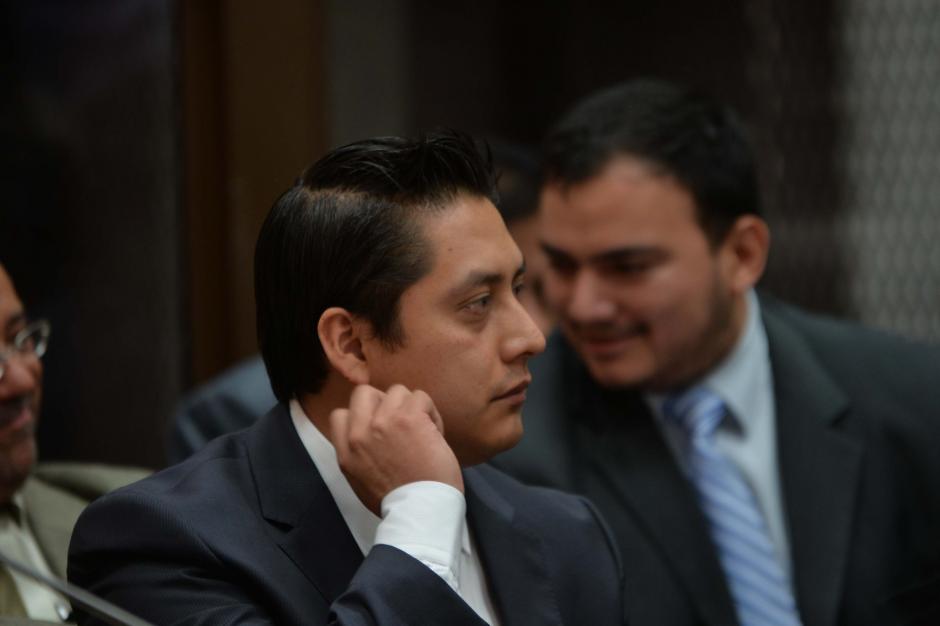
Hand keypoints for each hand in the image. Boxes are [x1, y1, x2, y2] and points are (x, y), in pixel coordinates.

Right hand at [330, 384, 462, 514]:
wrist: (421, 511)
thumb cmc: (398, 503)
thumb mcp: (362, 482)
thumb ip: (359, 456)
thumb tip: (372, 440)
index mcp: (346, 452)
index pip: (340, 414)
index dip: (361, 415)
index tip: (378, 427)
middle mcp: (359, 433)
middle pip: (364, 392)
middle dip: (384, 402)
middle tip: (400, 422)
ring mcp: (383, 421)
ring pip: (397, 391)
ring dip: (411, 407)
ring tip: (422, 429)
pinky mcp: (409, 417)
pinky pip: (421, 397)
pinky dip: (431, 412)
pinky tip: (435, 432)